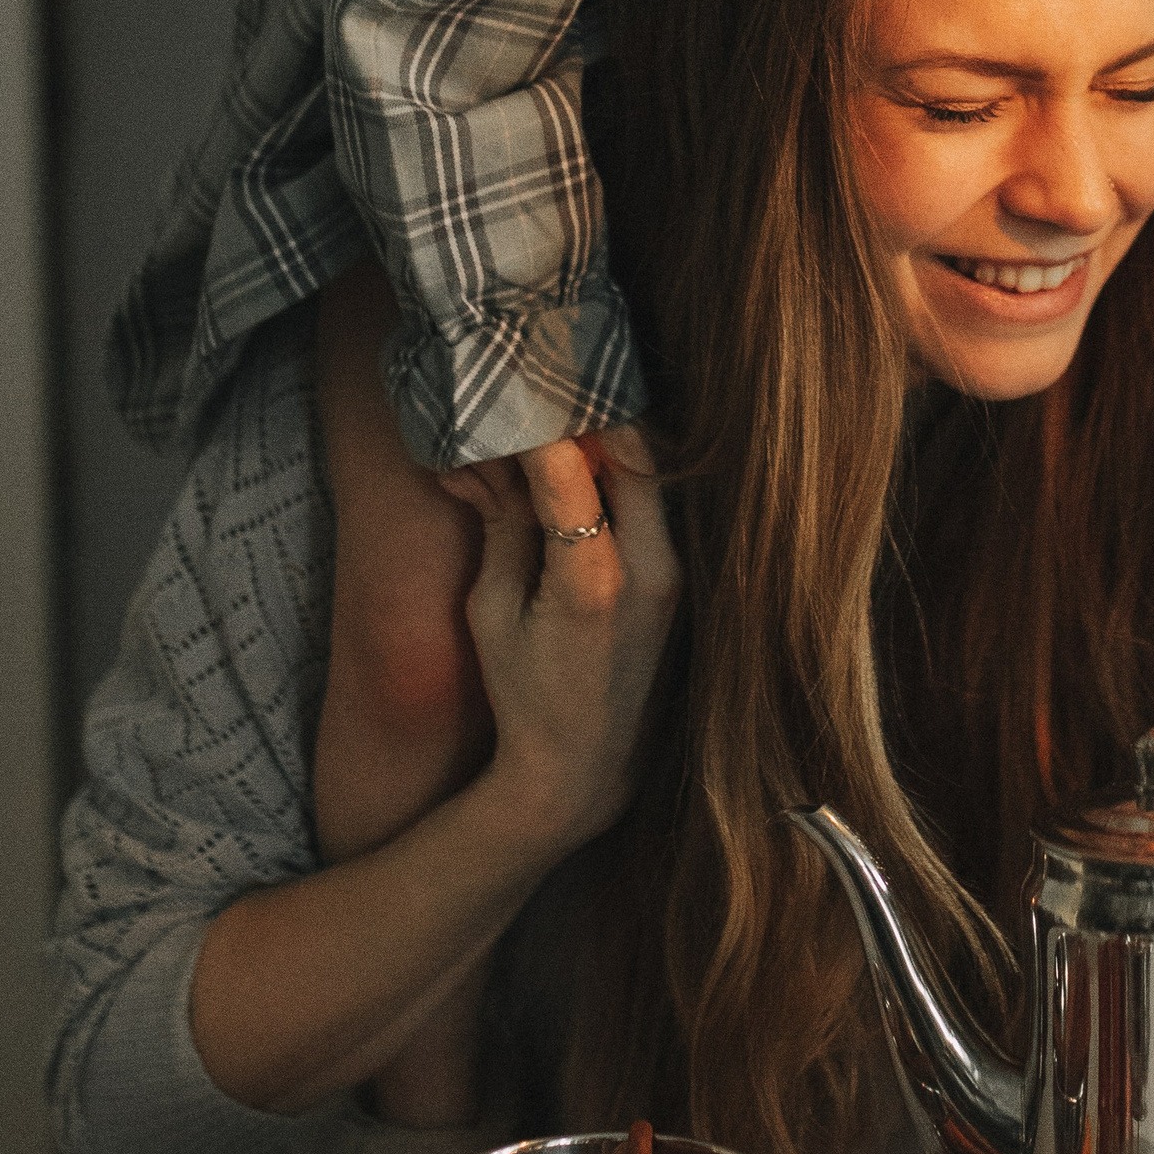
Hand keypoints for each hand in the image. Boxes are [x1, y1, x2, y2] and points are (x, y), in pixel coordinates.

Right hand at [463, 432, 679, 857]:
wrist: (585, 765)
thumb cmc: (524, 693)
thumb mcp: (491, 610)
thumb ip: (499, 525)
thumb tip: (474, 457)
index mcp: (591, 582)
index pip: (568, 470)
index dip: (536, 423)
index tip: (512, 391)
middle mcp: (648, 571)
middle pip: (631, 453)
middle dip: (586, 413)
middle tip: (545, 388)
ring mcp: (673, 574)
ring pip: (650, 472)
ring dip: (608, 439)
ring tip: (560, 415)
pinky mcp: (679, 579)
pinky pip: (655, 503)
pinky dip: (622, 474)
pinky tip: (585, 463)